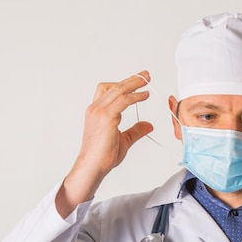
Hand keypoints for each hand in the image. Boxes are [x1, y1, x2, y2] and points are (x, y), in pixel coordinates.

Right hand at [56, 71, 153, 217]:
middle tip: (145, 75)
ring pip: (118, 90)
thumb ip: (135, 131)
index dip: (123, 84)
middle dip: (131, 79)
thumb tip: (148, 125)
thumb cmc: (103, 156)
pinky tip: (144, 96)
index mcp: (96, 112)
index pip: (108, 90)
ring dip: (133, 83)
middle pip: (113, 86)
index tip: (137, 81)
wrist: (93, 166)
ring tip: (146, 80)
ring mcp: (99, 112)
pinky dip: (134, 96)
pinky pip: (122, 101)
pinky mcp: (105, 117)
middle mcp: (95, 109)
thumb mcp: (124, 140)